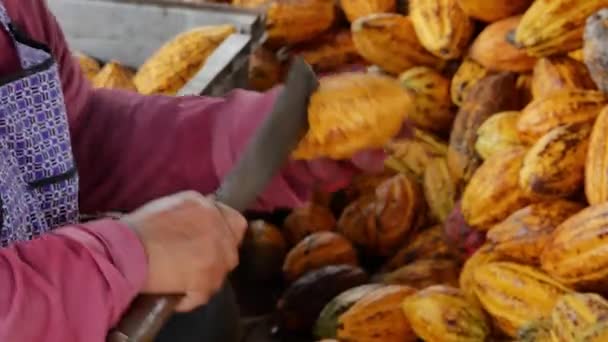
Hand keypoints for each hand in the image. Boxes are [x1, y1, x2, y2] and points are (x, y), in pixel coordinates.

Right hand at [121, 191, 246, 311]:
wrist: (122, 251)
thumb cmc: (135, 230)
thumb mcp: (169, 207)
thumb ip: (193, 214)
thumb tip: (201, 225)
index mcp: (205, 206)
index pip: (234, 222)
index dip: (225, 237)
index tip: (212, 247)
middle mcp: (216, 226)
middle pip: (231, 250)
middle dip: (215, 261)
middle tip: (193, 268)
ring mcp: (215, 253)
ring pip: (220, 274)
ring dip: (203, 281)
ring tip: (180, 283)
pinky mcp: (206, 277)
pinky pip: (204, 294)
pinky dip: (189, 299)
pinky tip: (174, 296)